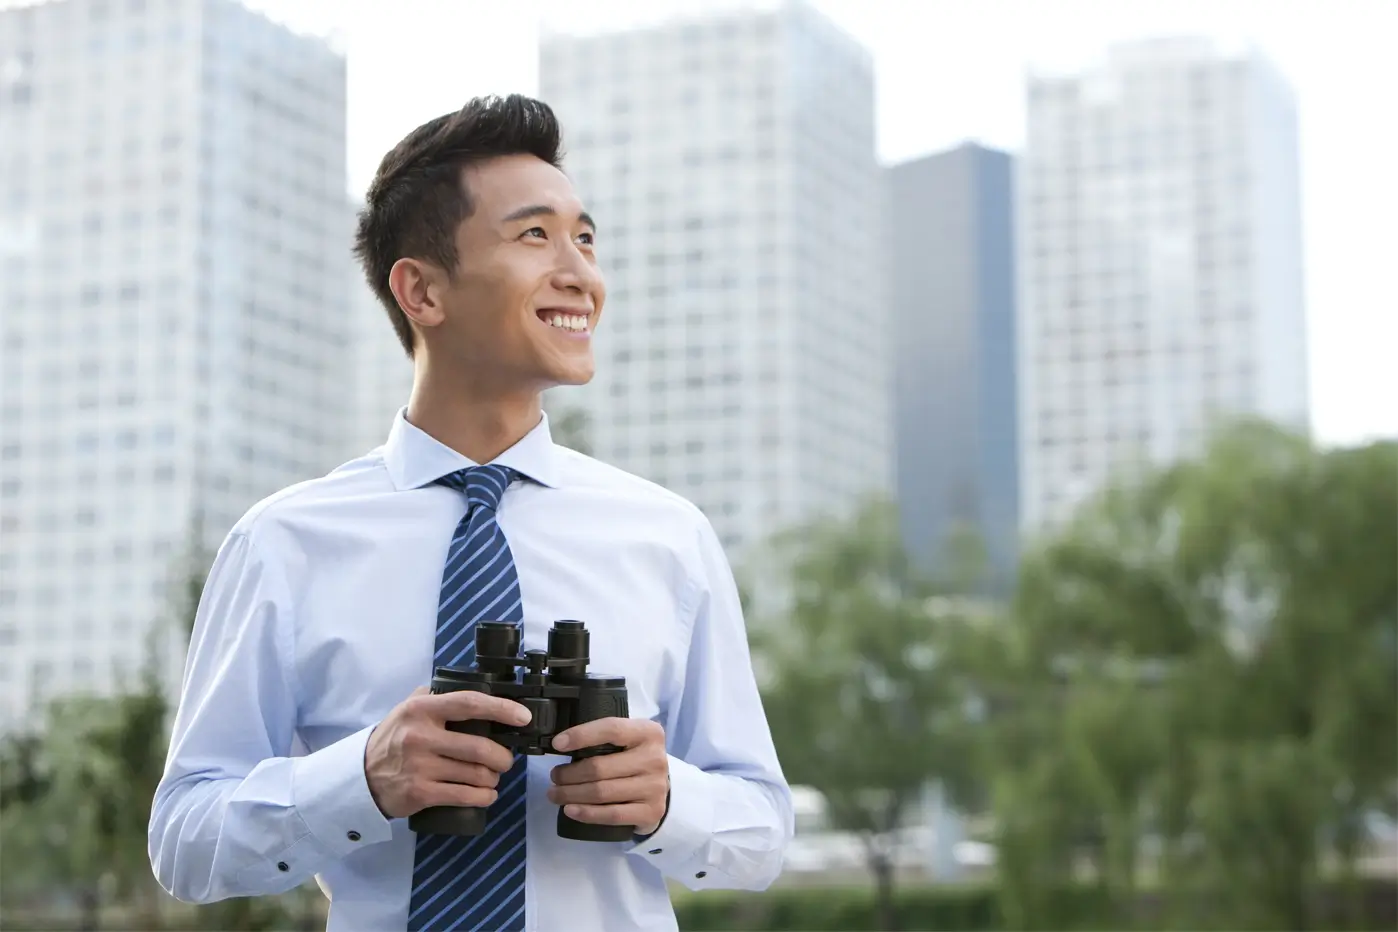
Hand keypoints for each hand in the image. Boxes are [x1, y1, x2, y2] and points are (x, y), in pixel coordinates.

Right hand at [364, 687, 531, 818]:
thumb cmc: (392, 740)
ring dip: (493, 778)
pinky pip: (465, 795)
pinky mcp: (421, 793)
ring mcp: (421, 766)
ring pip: (476, 774)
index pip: (470, 704)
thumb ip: (433, 695)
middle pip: (480, 747)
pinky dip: (484, 796)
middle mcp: (421, 736)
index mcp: (422, 710)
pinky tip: (486, 794)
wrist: (361, 777)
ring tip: (492, 777)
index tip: (523, 717)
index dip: (502, 709)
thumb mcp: (405, 709)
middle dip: (503, 757)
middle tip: (505, 760)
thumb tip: (467, 684)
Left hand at [548, 719, 669, 835]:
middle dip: (569, 774)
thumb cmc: (635, 759)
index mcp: (648, 733)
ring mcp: (654, 787)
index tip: (557, 744)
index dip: (581, 735)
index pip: (611, 729)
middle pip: (600, 767)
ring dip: (571, 794)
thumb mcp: (628, 740)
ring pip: (602, 792)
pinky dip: (587, 813)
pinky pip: (612, 815)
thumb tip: (561, 743)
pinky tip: (570, 810)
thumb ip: (604, 738)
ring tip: (555, 794)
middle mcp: (654, 758)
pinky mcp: (651, 812)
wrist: (660, 788)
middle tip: (554, 777)